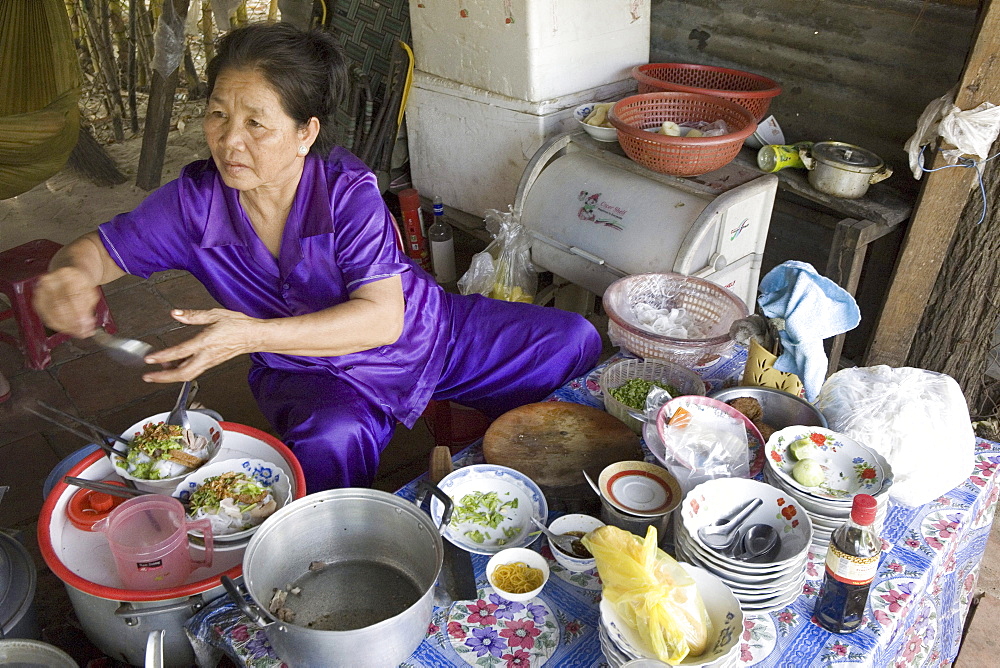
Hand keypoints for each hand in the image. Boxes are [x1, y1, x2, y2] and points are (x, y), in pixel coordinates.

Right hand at [32, 267, 101, 337]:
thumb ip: (87, 307)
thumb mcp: (89, 291)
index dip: (80, 312)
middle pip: (59, 306)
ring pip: (52, 314)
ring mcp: (40, 291)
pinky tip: (70, 329)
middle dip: (73, 322)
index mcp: (65, 275)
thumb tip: (86, 324)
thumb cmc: (80, 285)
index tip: (89, 323)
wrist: (68, 277)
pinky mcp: (37, 302)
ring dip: (67, 327)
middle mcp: (50, 281)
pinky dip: (60, 327)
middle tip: (85, 331)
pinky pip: (47, 318)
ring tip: (80, 332)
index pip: (71, 296)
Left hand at [141, 309, 258, 382]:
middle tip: (148, 377)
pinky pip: (194, 370)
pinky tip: (174, 365)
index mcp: (206, 342)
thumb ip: (193, 315)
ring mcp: (210, 361)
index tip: (149, 359)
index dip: (162, 356)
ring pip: (187, 374)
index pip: (180, 352)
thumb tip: (176, 313)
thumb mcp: (215, 314)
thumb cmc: (238, 325)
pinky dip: (181, 371)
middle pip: (182, 373)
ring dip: (170, 376)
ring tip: (157, 372)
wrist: (254, 336)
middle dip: (163, 377)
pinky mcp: (212, 363)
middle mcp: (207, 355)